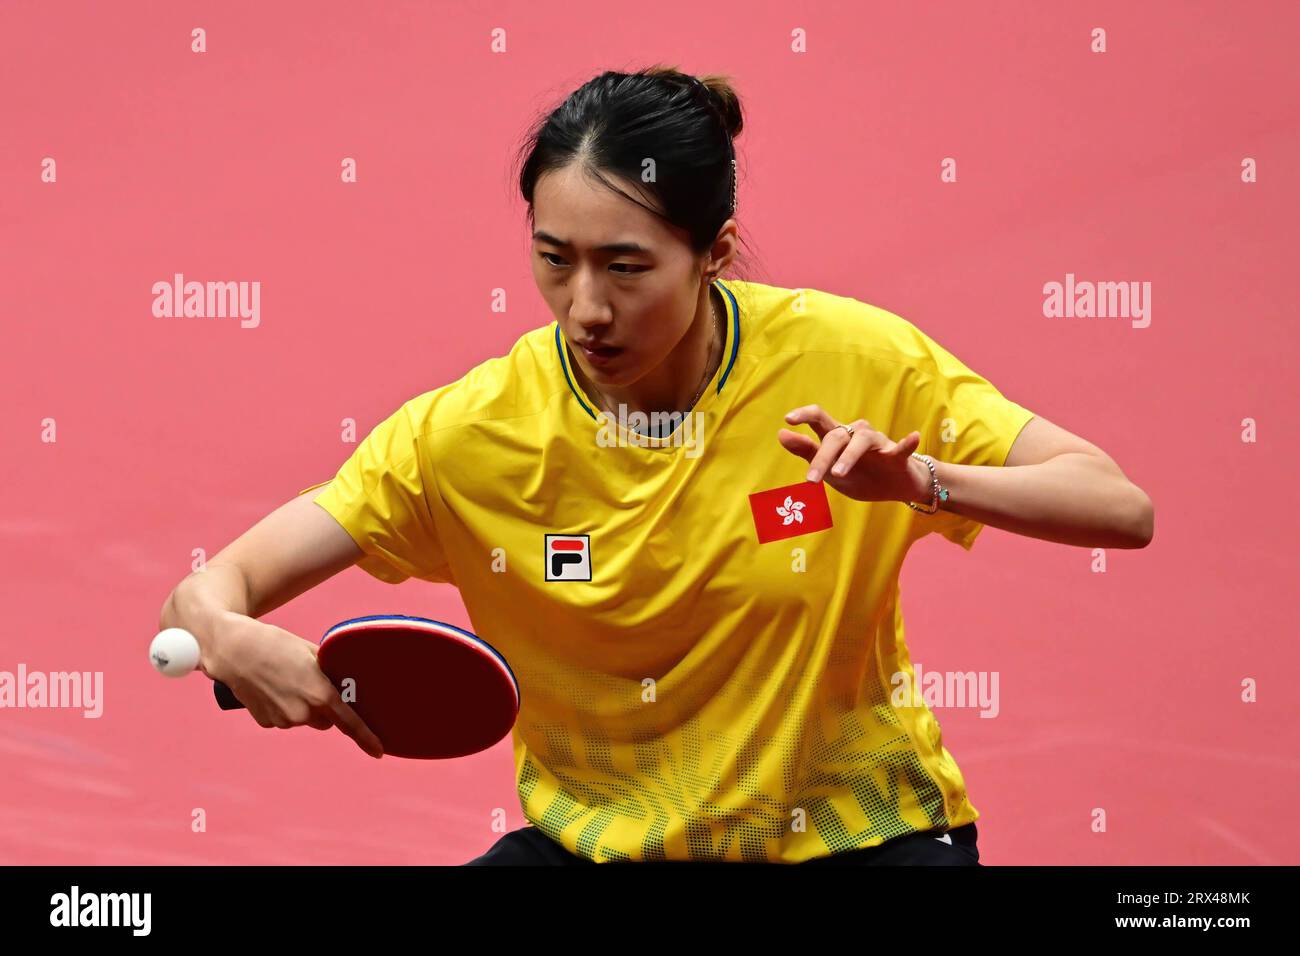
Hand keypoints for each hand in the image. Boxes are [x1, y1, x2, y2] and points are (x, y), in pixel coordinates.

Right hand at [202, 611, 383, 757]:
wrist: (234, 650)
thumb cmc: (276, 644)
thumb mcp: (311, 652)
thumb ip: (330, 672)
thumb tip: (345, 684)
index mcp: (320, 694)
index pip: (349, 723)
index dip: (366, 738)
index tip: (379, 751)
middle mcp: (303, 713)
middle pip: (326, 719)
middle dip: (324, 707)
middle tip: (309, 682)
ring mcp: (284, 721)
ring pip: (304, 719)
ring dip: (302, 706)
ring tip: (285, 680)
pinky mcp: (267, 723)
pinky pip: (285, 719)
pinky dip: (283, 707)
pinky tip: (271, 689)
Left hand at [778, 405, 926, 503]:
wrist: (895, 489)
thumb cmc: (860, 475)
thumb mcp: (828, 469)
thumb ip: (806, 451)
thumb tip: (781, 433)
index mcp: (837, 437)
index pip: (819, 418)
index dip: (804, 415)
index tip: (788, 419)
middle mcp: (856, 434)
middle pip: (836, 436)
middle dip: (822, 458)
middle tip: (811, 481)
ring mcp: (878, 443)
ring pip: (862, 440)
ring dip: (849, 456)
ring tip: (839, 474)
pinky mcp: (898, 455)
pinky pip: (902, 447)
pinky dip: (907, 442)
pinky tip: (912, 437)